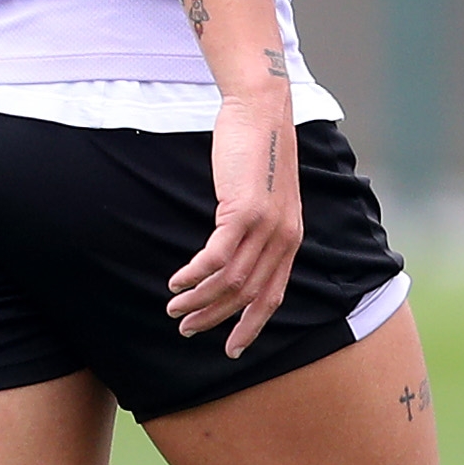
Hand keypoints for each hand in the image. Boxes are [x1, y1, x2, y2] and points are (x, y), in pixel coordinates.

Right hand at [171, 81, 304, 352]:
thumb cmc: (257, 155)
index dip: (252, 325)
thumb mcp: (263, 200)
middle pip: (248, 295)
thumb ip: (254, 230)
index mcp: (290, 240)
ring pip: (230, 281)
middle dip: (216, 319)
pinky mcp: (244, 211)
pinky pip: (217, 256)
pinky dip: (195, 274)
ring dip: (198, 300)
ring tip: (173, 308)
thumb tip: (232, 255)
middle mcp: (283, 239)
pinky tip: (177, 281)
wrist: (262, 115)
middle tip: (186, 329)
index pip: (273, 296)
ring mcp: (266, 226)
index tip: (232, 349)